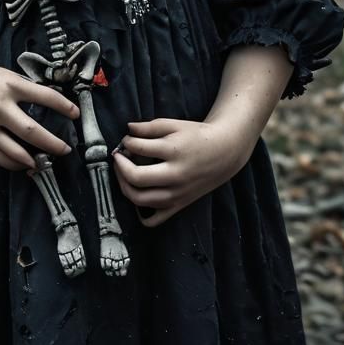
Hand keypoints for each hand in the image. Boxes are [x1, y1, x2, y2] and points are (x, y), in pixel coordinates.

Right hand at [0, 64, 79, 171]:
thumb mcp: (2, 75)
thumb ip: (22, 87)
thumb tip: (45, 100)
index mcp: (9, 86)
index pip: (44, 96)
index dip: (63, 106)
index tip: (76, 114)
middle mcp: (0, 106)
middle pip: (32, 131)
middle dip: (52, 143)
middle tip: (66, 150)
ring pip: (17, 151)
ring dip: (35, 159)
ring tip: (47, 162)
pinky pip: (1, 158)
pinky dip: (16, 164)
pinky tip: (27, 164)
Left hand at [111, 117, 254, 226]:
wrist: (224, 152)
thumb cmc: (197, 136)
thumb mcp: (174, 124)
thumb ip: (149, 126)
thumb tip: (128, 129)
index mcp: (174, 152)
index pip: (138, 148)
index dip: (126, 142)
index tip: (127, 139)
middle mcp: (175, 176)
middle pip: (136, 178)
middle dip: (119, 165)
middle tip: (118, 156)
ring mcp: (177, 194)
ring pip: (140, 200)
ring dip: (124, 186)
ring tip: (124, 173)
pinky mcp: (179, 205)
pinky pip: (154, 220)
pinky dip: (140, 213)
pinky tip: (137, 195)